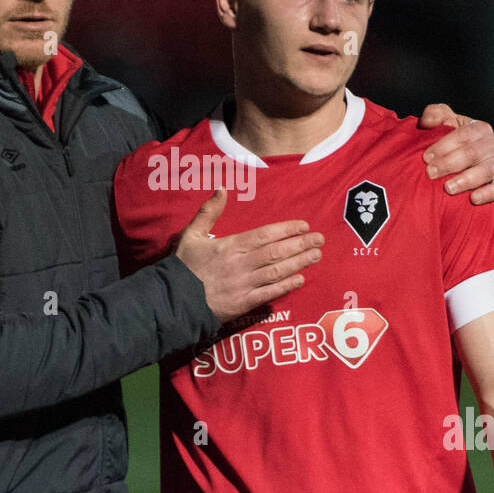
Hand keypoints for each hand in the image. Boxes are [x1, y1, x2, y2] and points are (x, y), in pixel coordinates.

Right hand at [173, 189, 322, 322]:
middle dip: (301, 244)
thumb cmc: (183, 266)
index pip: (265, 234)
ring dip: (299, 263)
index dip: (287, 229)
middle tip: (319, 239)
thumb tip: (222, 189)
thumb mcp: (191, 234)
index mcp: (230, 246)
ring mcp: (244, 284)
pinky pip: (270, 293)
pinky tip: (301, 279)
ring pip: (278, 271)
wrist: (174, 300)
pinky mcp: (244, 303)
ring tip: (316, 256)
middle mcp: (241, 264)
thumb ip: (209, 212)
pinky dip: (286, 286)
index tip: (303, 226)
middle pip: (277, 252)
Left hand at [419, 103, 493, 204]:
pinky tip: (473, 199)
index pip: (463, 135)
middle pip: (472, 153)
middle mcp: (491, 144)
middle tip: (430, 173)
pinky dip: (488, 193)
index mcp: (478, 128)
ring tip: (448, 188)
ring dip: (466, 180)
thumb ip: (435, 115)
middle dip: (449, 164)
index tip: (426, 157)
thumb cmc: (453, 140)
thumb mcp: (445, 123)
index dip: (444, 145)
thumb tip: (426, 122)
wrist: (468, 162)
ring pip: (485, 170)